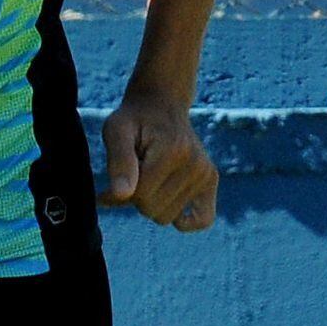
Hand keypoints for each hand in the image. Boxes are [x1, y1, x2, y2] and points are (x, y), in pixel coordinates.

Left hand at [98, 86, 218, 232]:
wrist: (160, 105)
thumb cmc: (133, 120)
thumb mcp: (116, 131)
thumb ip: (118, 162)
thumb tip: (122, 195)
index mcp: (173, 151)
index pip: (139, 196)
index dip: (119, 190)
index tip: (118, 172)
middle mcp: (195, 164)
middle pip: (152, 210)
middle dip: (137, 196)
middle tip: (137, 170)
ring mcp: (206, 173)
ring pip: (167, 217)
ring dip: (153, 202)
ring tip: (152, 174)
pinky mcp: (210, 181)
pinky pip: (203, 220)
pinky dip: (185, 221)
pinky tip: (172, 206)